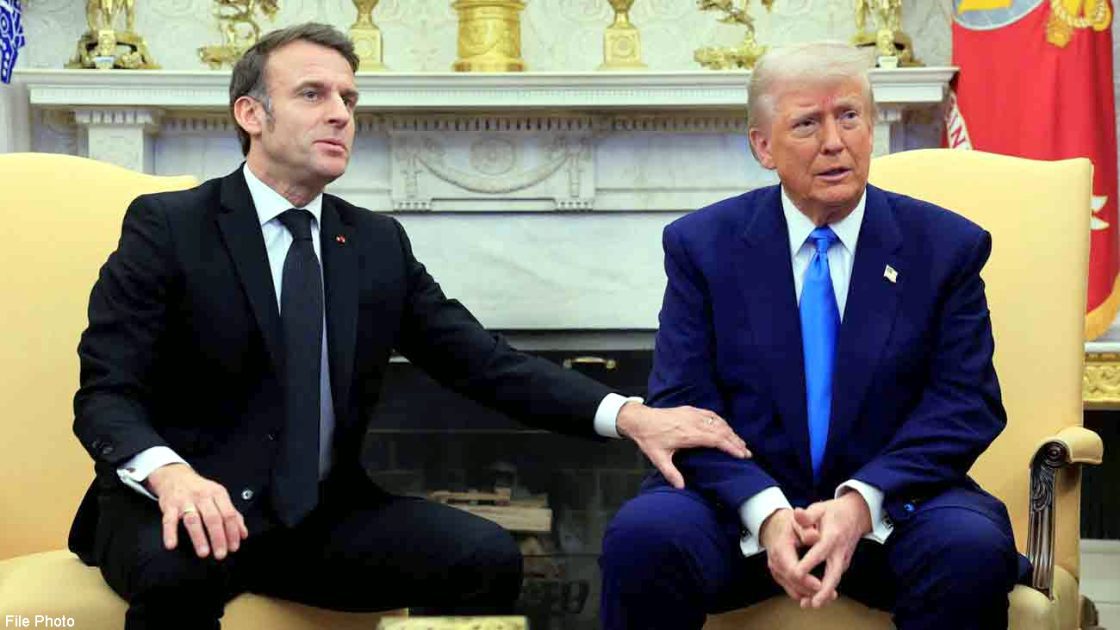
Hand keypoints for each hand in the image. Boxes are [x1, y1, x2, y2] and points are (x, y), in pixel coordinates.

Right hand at [145, 463, 248, 559]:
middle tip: (221, 554)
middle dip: (218, 538)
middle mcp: (202, 496)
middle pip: (213, 518)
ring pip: (194, 520)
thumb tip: (243, 534)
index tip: (234, 547)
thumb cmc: (200, 490)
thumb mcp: (219, 497)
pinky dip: (170, 533)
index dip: (233, 532)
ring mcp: (185, 501)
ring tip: (204, 552)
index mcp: (218, 494)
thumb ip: (233, 514)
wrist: (175, 476)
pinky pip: (169, 520)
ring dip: (199, 538)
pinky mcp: (169, 506)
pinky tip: (172, 544)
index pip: (229, 514)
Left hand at [616, 402, 749, 488]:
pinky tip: (726, 428)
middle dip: (736, 441)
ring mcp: (692, 414)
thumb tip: (681, 487)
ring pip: (718, 422)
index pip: (716, 439)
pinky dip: (721, 422)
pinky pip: (711, 414)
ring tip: (740, 443)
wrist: (640, 419)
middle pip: (721, 430)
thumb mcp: (658, 458)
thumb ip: (671, 473)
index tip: (742, 454)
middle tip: (747, 452)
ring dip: (731, 432)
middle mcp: (693, 422)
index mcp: (688, 434)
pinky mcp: (690, 409)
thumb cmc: (649, 438)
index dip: (731, 447)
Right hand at [759, 508, 821, 600]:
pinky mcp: (780, 577)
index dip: (806, 579)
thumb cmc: (790, 525)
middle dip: (812, 591)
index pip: (792, 570)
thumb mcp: (798, 522)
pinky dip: (806, 594)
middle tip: (831, 594)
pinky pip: (792, 590)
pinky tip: (820, 594)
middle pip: (793, 584)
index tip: (821, 584)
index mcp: (780, 549)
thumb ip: (806, 528)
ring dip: (811, 595)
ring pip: (793, 590)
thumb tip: (814, 535)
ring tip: (830, 596)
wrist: (774, 527)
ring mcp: (776, 571)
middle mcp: (776, 563)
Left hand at [790, 492, 871, 607]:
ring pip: (835, 580)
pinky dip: (826, 590)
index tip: (797, 573)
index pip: (820, 552)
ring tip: (811, 605)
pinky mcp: (842, 564)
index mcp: (832, 537)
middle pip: (833, 574)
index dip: (809, 563)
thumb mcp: (819, 509)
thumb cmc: (834, 512)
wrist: (856, 515)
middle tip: (813, 603)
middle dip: (824, 590)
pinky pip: (834, 579)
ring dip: (825, 594)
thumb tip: (797, 514)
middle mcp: (839, 551)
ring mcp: (843, 559)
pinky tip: (815, 598)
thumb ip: (807, 516)